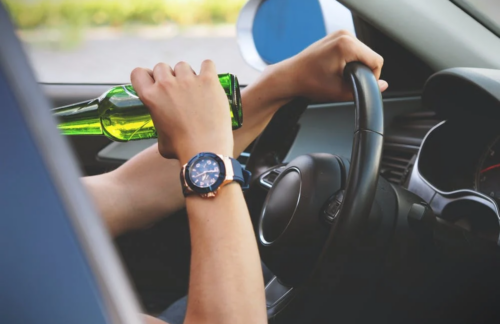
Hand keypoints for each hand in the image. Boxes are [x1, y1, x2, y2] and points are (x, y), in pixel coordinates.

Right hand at [130, 60, 233, 163]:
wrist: (205, 150)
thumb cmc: (182, 149)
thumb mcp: (160, 139)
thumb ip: (160, 124)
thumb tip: (166, 127)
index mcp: (151, 97)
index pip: (138, 73)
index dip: (147, 76)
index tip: (154, 82)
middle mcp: (167, 85)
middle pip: (162, 67)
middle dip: (169, 77)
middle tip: (178, 91)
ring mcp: (188, 80)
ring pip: (183, 66)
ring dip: (188, 75)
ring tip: (196, 90)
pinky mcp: (208, 81)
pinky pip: (207, 64)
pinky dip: (208, 70)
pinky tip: (209, 81)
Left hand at [264, 30, 387, 102]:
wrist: (290, 77)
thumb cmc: (309, 82)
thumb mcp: (339, 91)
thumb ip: (364, 89)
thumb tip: (383, 86)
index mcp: (347, 45)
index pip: (377, 60)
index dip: (373, 77)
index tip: (360, 85)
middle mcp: (344, 35)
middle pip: (370, 55)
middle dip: (363, 70)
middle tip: (346, 82)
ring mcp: (340, 34)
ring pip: (362, 52)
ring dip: (357, 65)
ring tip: (339, 75)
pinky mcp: (336, 37)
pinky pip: (353, 49)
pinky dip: (350, 60)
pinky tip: (337, 68)